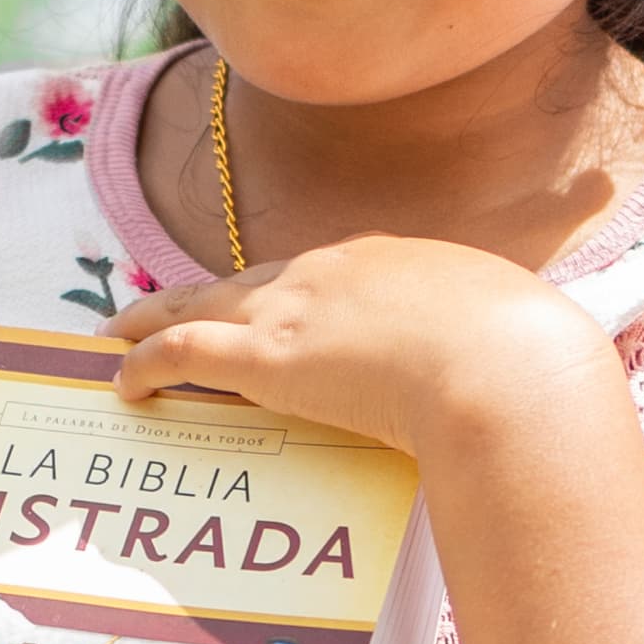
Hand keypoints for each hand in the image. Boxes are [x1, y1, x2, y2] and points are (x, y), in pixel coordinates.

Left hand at [113, 230, 613, 475]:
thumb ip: (492, 345)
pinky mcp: (266, 358)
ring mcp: (295, 310)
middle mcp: (333, 272)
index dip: (289, 292)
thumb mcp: (513, 336)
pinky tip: (121, 381)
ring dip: (154, 318)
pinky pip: (184, 354)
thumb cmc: (526, 359)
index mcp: (395, 262)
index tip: (270, 306)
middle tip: (164, 303)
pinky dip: (147, 364)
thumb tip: (519, 371)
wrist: (506, 367)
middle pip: (250, 279)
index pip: (325, 273)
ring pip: (202, 305)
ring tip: (117, 330)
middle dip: (207, 294)